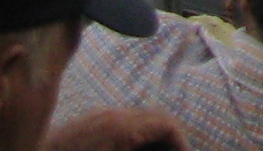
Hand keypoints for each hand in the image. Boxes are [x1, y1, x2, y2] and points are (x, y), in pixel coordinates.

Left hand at [47, 114, 186, 150]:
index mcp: (121, 127)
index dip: (182, 144)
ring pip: (135, 122)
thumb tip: (172, 150)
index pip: (167, 124)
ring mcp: (93, 119)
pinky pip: (116, 126)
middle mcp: (109, 115)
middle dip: (167, 143)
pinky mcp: (80, 127)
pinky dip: (130, 140)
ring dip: (149, 142)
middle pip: (154, 119)